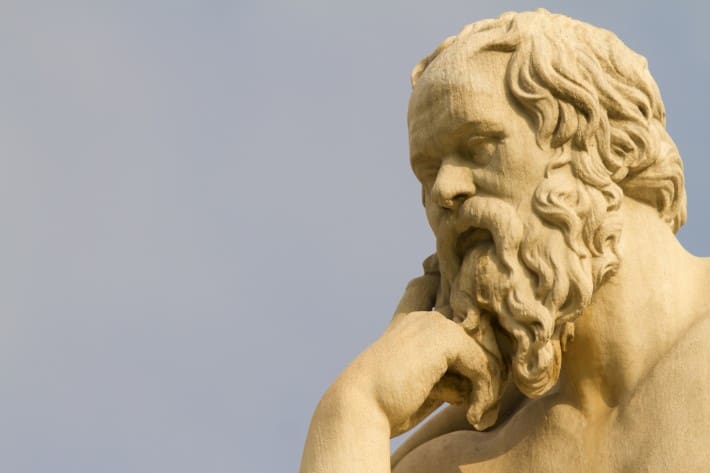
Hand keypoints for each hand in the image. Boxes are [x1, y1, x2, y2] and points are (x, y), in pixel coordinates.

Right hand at [301, 257, 503, 472]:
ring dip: (491, 384)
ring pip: (487, 346)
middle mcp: (420, 315)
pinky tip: (474, 416)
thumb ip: (450, 367)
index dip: (442, 282)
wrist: (360, 406)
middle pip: (474, 317)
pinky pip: (486, 363)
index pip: (429, 285)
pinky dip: (486, 394)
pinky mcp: (445, 335)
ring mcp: (433, 320)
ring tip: (480, 413)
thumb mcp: (422, 380)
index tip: (452, 291)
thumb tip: (494, 369)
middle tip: (486, 400)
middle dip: (491, 357)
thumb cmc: (388, 404)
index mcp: (406, 321)